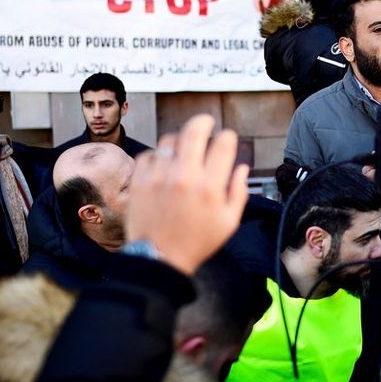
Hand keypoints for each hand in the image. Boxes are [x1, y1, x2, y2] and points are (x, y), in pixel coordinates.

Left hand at [127, 114, 249, 275]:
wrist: (158, 259)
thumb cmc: (196, 243)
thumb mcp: (229, 223)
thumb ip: (238, 192)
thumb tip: (241, 168)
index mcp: (209, 187)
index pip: (222, 145)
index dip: (227, 137)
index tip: (226, 138)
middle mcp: (184, 177)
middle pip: (194, 131)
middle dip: (203, 122)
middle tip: (206, 122)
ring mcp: (158, 177)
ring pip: (170, 140)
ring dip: (180, 139)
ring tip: (183, 147)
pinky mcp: (139, 181)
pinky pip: (149, 154)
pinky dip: (158, 156)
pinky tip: (164, 165)